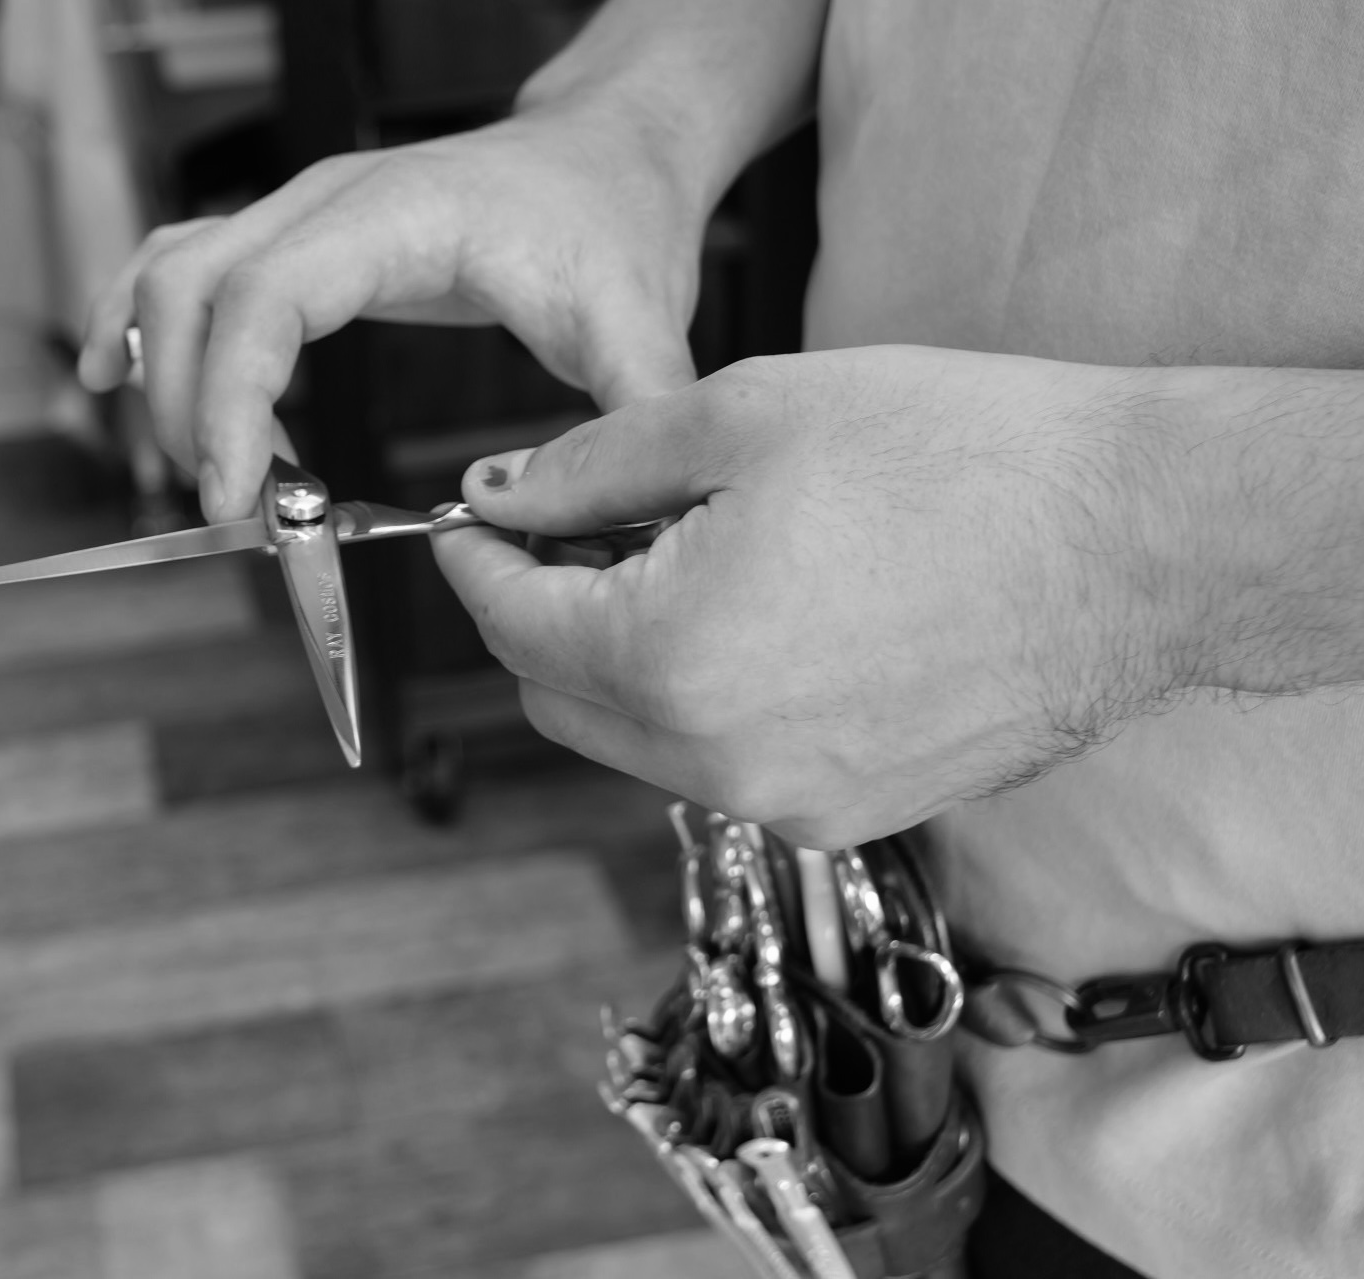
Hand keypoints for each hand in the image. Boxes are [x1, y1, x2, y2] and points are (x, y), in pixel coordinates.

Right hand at [75, 109, 707, 520]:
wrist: (604, 151)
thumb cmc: (612, 222)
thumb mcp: (642, 326)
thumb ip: (631, 423)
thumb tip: (594, 518)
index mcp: (399, 217)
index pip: (267, 296)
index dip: (231, 399)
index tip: (233, 495)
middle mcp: (330, 202)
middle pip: (192, 287)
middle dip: (186, 408)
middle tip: (227, 509)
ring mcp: (302, 212)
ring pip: (172, 273)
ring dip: (159, 372)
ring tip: (191, 469)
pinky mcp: (297, 236)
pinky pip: (186, 264)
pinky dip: (143, 322)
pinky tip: (116, 375)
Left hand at [432, 345, 1206, 846]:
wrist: (1140, 544)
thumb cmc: (959, 458)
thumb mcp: (742, 416)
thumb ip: (591, 466)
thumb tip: (499, 497)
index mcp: (673, 660)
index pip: (511, 626)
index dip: (474, 564)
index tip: (470, 520)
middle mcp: (718, 762)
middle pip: (556, 698)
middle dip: (538, 613)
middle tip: (573, 524)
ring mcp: (788, 805)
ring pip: (633, 740)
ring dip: (618, 658)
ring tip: (681, 556)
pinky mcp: (847, 817)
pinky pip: (719, 763)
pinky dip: (698, 699)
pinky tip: (756, 615)